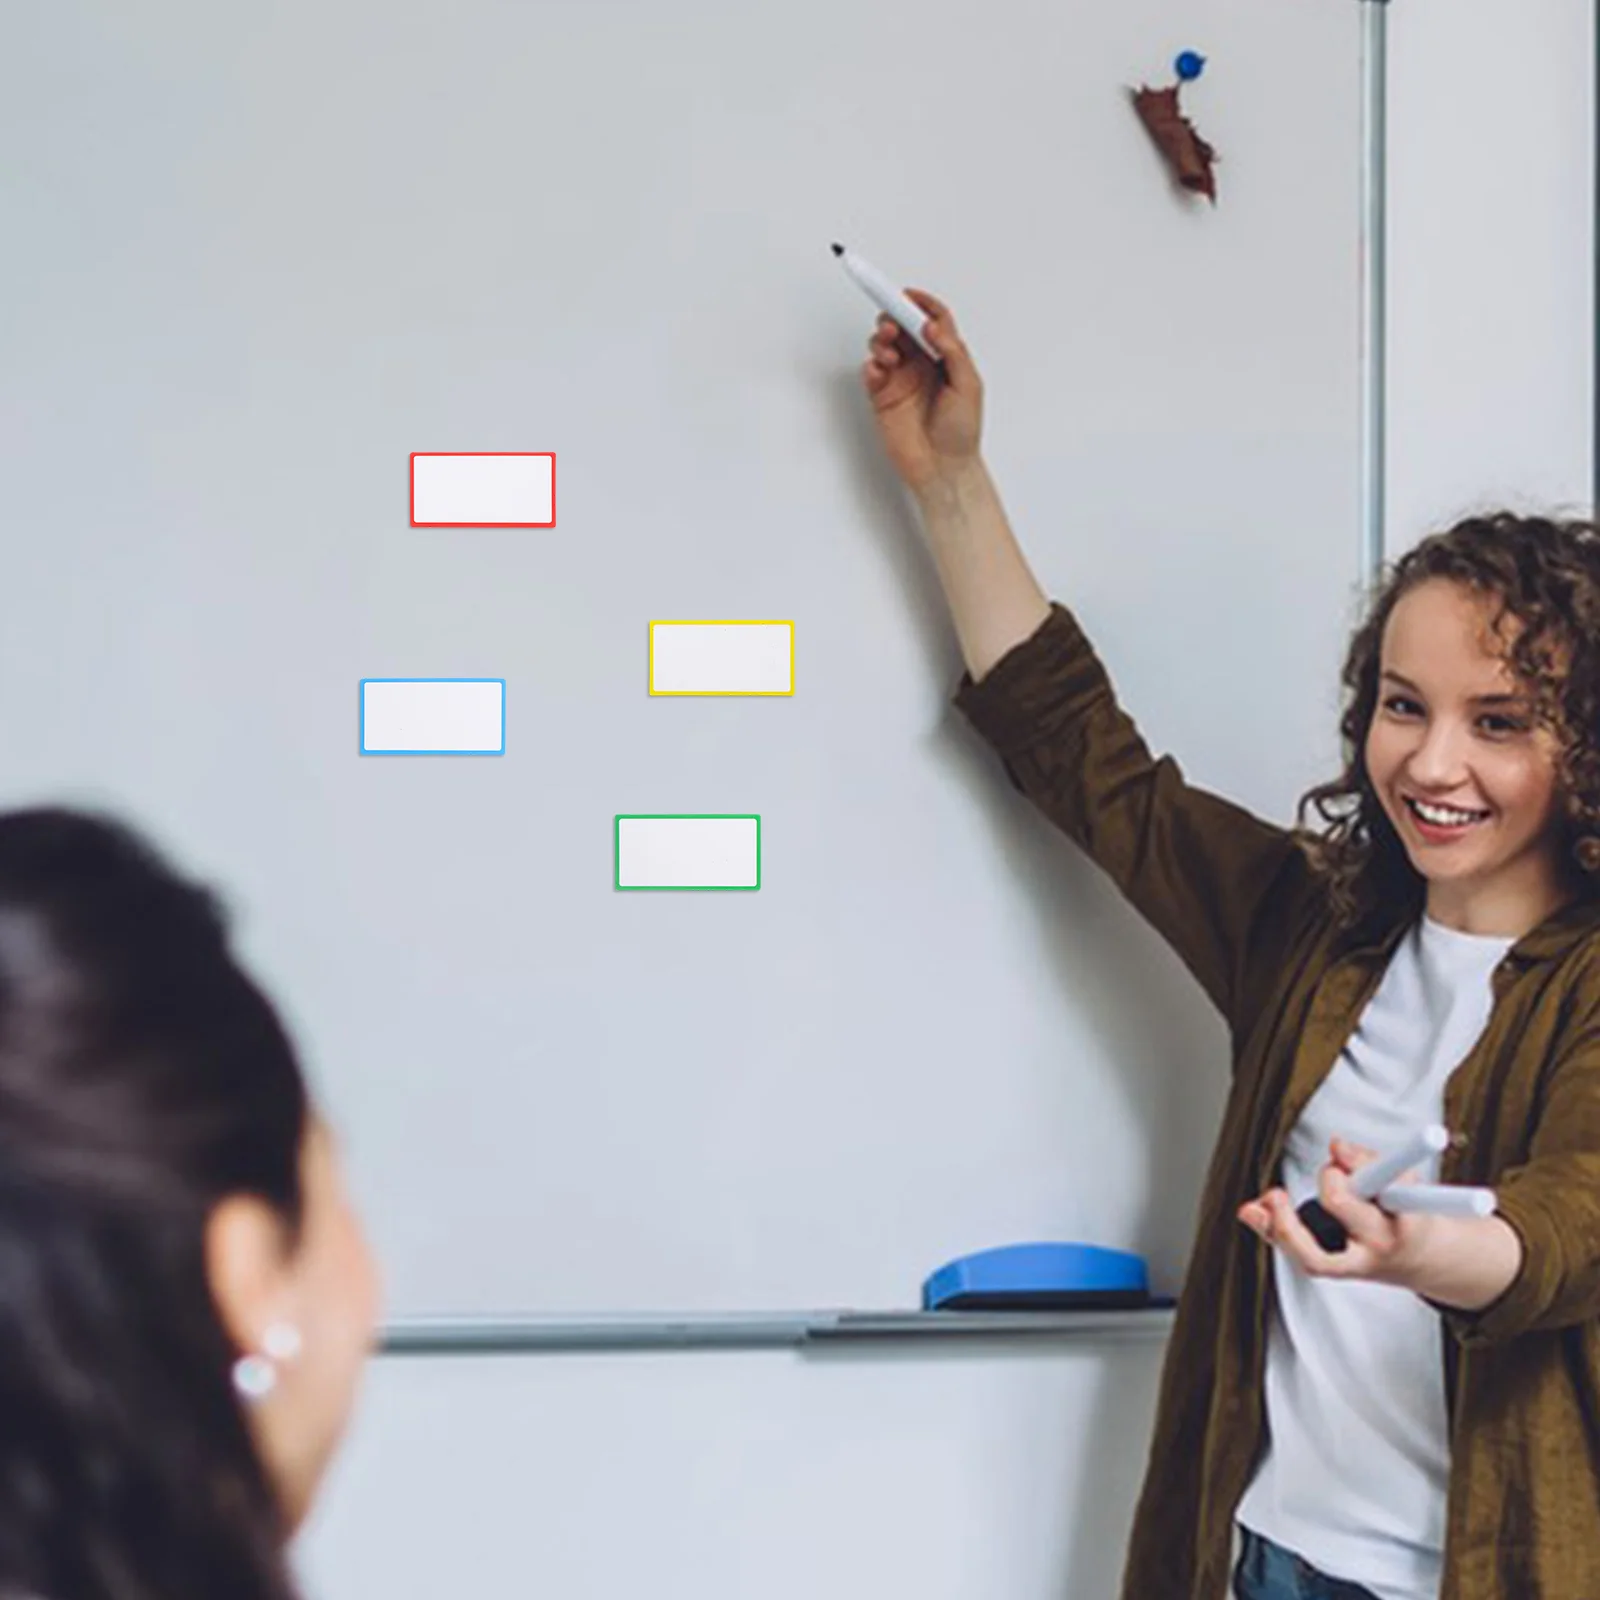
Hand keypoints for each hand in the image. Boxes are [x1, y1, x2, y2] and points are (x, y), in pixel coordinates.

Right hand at [860, 289, 983, 493]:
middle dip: (894, 318)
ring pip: (885, 344)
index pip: (932, 320)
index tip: (907, 295)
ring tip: (889, 353)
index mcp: (946, 358)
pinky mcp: (883, 396)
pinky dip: (871, 365)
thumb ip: (952, 352)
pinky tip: (879, 370)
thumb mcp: (969, 386)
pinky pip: (871, 371)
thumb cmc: (961, 433)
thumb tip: (933, 326)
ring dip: (882, 340)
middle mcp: (922, 364)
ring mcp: (901, 379)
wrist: (943, 468)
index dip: (920, 303)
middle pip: (903, 326)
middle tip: (893, 324)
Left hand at [1236, 1137, 1438, 1288]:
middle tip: (1330, 1173)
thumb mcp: (1404, 1181)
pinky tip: (1253, 1210)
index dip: (1354, 1180)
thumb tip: (1336, 1146)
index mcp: (1393, 1230)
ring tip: (1275, 1196)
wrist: (1423, 1258)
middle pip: (1340, 1235)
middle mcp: (1368, 1254)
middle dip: (1327, 1194)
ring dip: (1281, 1226)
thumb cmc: (1408, 1214)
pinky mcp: (1326, 1265)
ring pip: (1310, 1259)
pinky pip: (1294, 1253)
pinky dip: (1270, 1229)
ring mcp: (1347, 1266)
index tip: (1339, 1156)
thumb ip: (1368, 1161)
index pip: (1374, 1208)